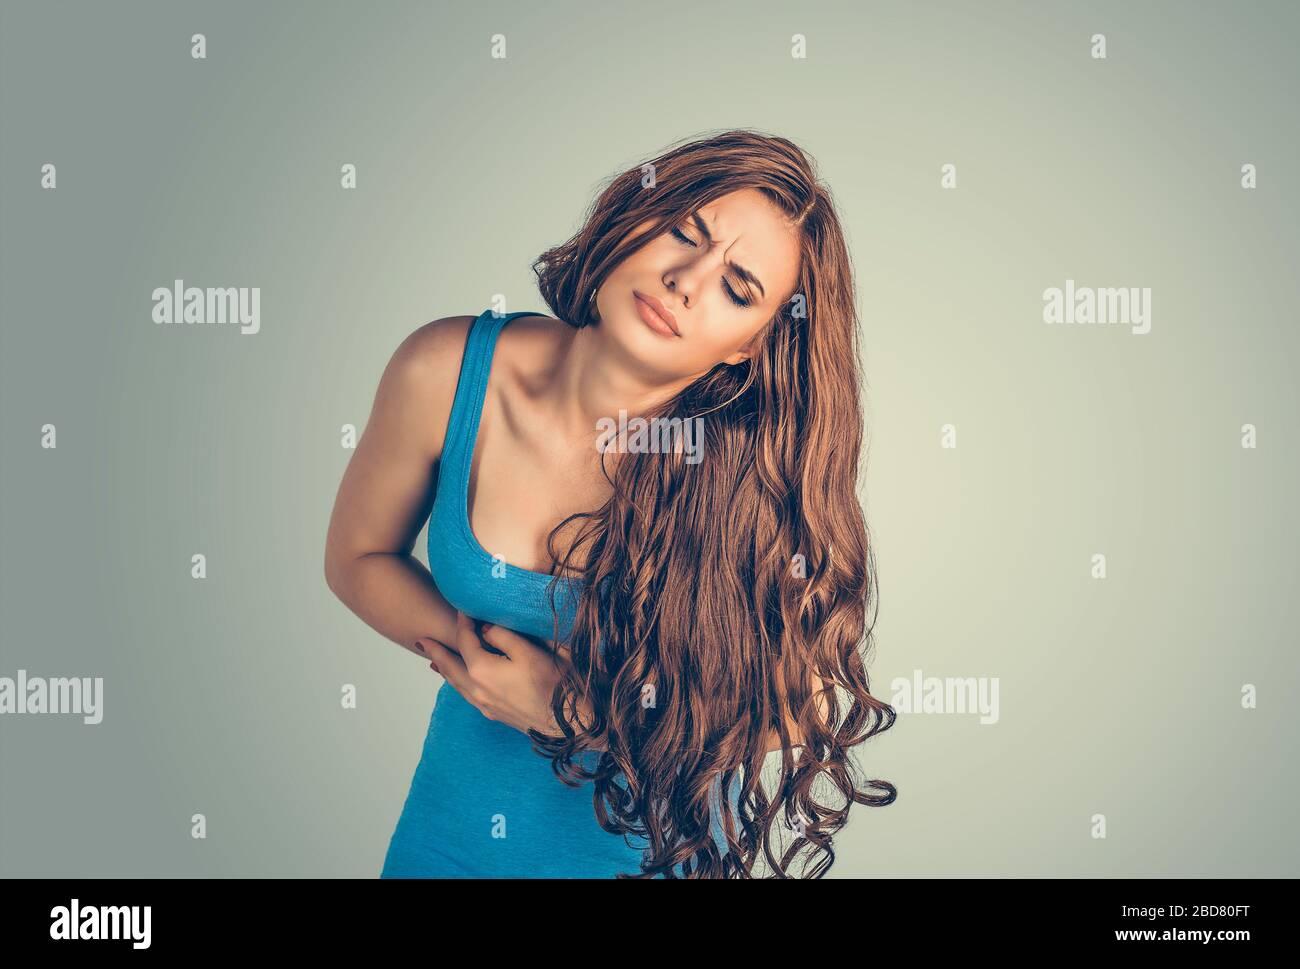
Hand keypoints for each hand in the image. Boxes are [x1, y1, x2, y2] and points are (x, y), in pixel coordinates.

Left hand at [417, 613, 585, 737]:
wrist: (570, 723)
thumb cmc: (556, 684)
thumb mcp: (531, 651)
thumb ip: (504, 636)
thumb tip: (486, 628)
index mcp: (483, 670)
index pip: (466, 640)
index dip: (463, 622)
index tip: (462, 608)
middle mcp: (477, 690)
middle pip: (450, 666)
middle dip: (436, 651)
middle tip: (421, 641)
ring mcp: (484, 705)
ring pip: (456, 684)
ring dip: (443, 669)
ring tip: (432, 661)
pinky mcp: (495, 714)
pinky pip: (466, 695)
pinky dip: (457, 684)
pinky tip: (459, 683)